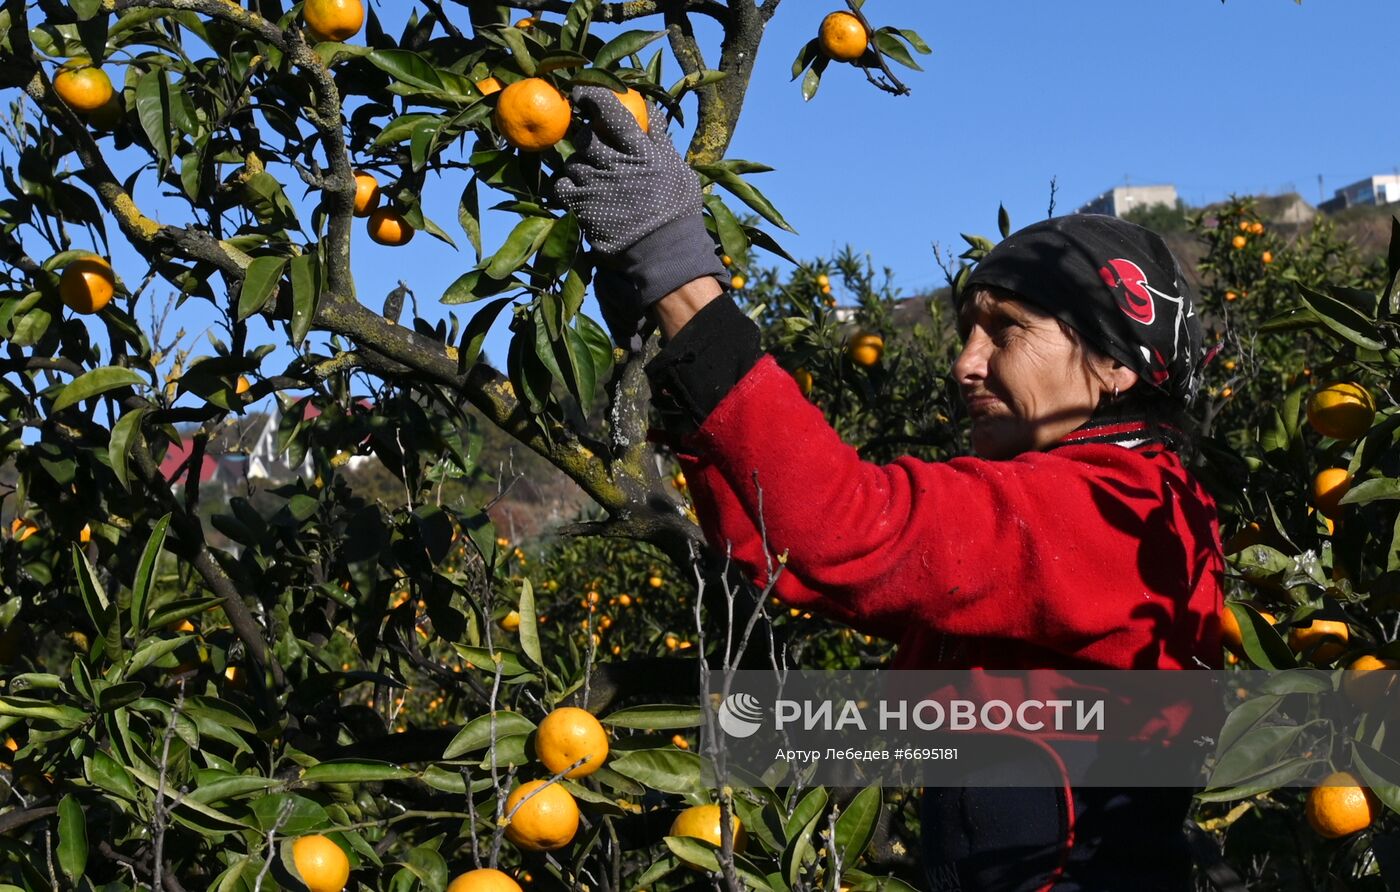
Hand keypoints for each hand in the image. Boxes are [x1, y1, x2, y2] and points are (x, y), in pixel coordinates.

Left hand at [552, 86, 725, 337]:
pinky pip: (563, 184)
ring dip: (581, 163)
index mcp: (641, 151)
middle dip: (588, 135)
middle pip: (587, 135)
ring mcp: (595, 186)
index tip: (581, 92)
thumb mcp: (677, 168)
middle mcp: (615, 165)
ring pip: (574, 160)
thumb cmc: (676, 210)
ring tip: (598, 177)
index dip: (592, 95)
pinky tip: (583, 191)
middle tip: (597, 145)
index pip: (611, 111)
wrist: (664, 253)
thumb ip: (659, 137)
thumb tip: (649, 105)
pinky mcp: (581, 207)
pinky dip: (569, 184)